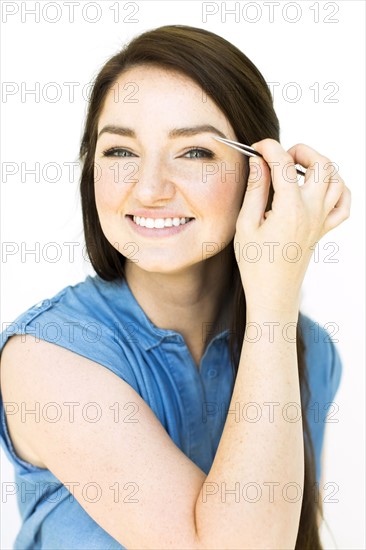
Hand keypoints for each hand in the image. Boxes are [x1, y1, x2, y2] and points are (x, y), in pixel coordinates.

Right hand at [234, 139, 350, 312]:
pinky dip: (338, 189)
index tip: (256, 148)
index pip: (284, 164)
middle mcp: (312, 211)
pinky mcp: (324, 230)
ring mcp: (321, 220)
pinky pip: (344, 204)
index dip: (269, 148)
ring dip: (319, 166)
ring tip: (297, 169)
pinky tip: (320, 188)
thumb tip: (258, 162)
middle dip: (301, 151)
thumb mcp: (246, 225)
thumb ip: (255, 190)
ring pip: (336, 180)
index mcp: (290, 209)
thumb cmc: (255, 264)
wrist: (273, 293)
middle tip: (280, 157)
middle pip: (322, 165)